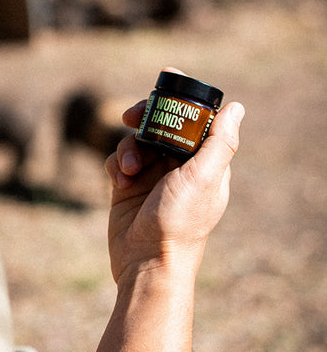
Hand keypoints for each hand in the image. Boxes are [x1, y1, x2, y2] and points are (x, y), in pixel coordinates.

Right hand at [104, 82, 244, 282]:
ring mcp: (152, 176)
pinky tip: (120, 184)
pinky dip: (116, 166)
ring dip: (128, 149)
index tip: (162, 86)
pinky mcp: (128, 187)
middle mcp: (179, 166)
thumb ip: (219, 143)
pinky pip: (118, 160)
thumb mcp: (203, 179)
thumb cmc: (179, 224)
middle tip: (132, 116)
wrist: (146, 264)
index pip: (193, 120)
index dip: (178, 101)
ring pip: (136, 140)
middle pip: (160, 124)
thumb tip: (236, 107)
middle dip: (145, 118)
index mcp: (203, 162)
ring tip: (129, 171)